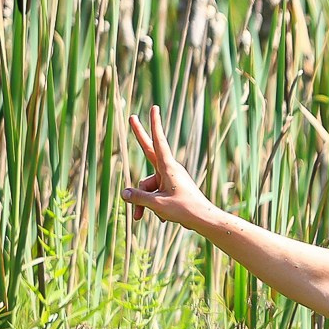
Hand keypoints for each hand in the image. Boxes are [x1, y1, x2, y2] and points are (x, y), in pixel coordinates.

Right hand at [120, 107, 215, 226]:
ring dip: (144, 203)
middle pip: (148, 151)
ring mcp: (170, 178)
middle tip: (132, 116)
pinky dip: (154, 206)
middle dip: (139, 135)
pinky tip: (163, 219)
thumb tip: (123, 193)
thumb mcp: (157, 204)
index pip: (158, 142)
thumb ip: (138, 198)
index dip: (154, 125)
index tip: (154, 108)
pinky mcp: (171, 187)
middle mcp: (169, 169)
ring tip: (146, 217)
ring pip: (147, 185)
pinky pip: (155, 194)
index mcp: (168, 167)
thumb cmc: (185, 210)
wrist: (205, 220)